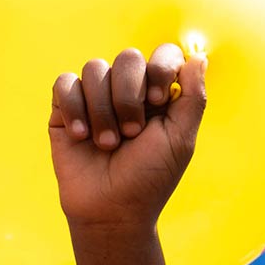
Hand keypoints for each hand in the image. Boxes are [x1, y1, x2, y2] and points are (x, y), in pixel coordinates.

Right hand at [49, 45, 206, 230]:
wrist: (112, 209)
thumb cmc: (150, 177)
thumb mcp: (180, 139)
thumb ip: (193, 98)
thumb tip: (199, 58)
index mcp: (160, 96)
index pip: (163, 55)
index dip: (159, 69)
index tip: (159, 101)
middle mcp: (129, 91)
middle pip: (128, 58)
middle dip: (130, 95)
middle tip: (133, 133)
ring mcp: (96, 97)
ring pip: (95, 69)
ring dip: (104, 111)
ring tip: (108, 145)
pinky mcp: (65, 107)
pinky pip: (65, 83)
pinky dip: (75, 108)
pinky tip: (83, 136)